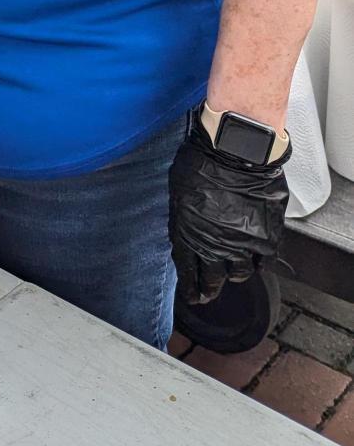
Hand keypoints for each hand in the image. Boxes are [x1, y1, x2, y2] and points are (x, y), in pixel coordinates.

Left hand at [168, 117, 288, 303]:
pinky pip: (262, 263)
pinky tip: (254, 262)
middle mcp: (215, 245)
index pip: (187, 270)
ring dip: (233, 273)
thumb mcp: (179, 190)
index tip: (191, 296)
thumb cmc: (202, 160)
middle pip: (213, 279)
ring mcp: (243, 244)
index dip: (189, 286)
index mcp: (188, 234)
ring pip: (238, 273)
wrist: (236, 149)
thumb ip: (183, 217)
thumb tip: (184, 230)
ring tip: (232, 272)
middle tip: (208, 294)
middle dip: (208, 289)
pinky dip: (257, 264)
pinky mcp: (267, 239)